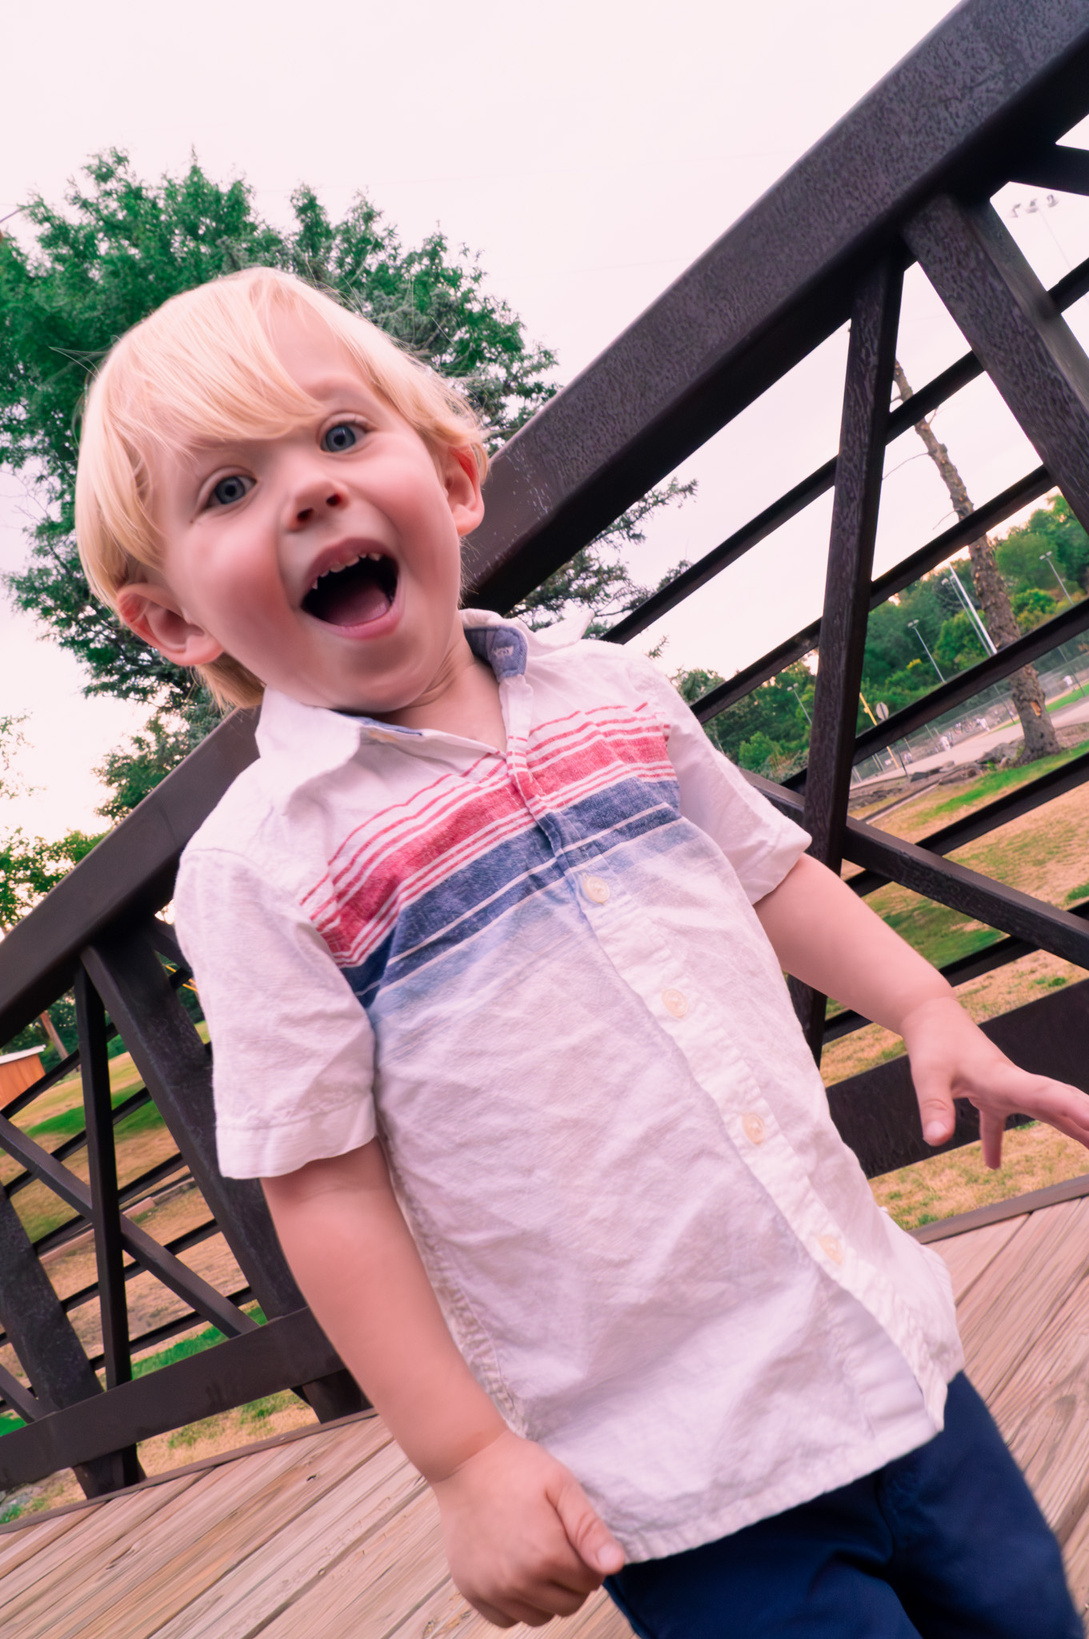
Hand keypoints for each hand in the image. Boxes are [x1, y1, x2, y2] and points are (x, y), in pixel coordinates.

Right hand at [431, 1429, 624, 1627]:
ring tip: (536, 1556)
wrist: (465, 1461)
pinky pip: (506, 1619)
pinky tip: (514, 1571)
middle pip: (568, 1605)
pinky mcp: (471, 1591)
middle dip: (571, 1580)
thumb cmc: (517, 1468)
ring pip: (540, 1617)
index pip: (591, 1582)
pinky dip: (515, 1604)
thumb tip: (615, 1565)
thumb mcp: (561, 1485)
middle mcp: (518, 1581)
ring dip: (546, 1595)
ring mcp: (492, 1590)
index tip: (574, 1537)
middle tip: (558, 1545)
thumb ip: (590, 1529)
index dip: (589, 1559)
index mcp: (546, 1554)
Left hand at [901, 996, 1088, 1169]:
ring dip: (1071, 1130)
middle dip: (1087, 1121)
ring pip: (1046, 1111)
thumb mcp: (928, 1076)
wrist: (929, 1015)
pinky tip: (992, 1165)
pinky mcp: (988, 1092)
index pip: (1048, 1096)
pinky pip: (999, 1122)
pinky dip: (997, 1143)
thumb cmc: (933, 1041)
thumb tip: (937, 1140)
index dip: (1076, 1110)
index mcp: (1004, 1079)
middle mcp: (1013, 1084)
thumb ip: (935, 1108)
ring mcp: (1004, 1088)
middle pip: (1061, 1104)